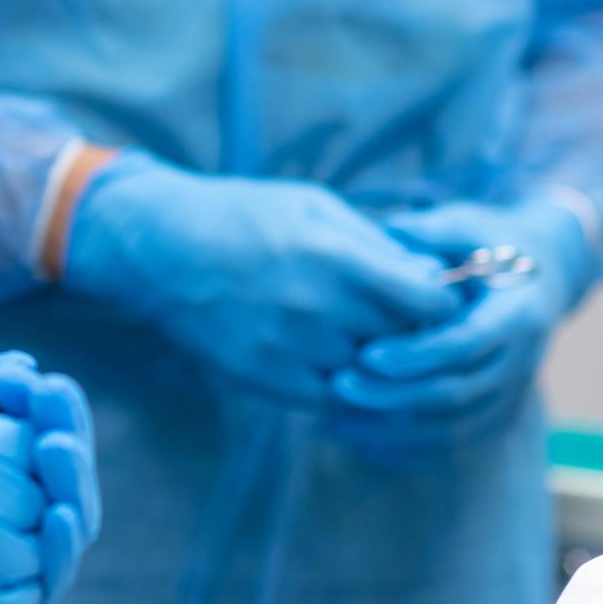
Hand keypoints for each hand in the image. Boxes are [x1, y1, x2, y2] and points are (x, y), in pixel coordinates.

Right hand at [62, 152, 461, 404]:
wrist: (162, 249)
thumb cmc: (243, 215)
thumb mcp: (313, 205)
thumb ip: (374, 242)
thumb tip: (430, 275)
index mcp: (332, 256)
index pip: (424, 300)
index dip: (440, 302)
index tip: (434, 297)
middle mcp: (314, 308)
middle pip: (401, 340)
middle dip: (409, 330)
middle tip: (400, 316)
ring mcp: (286, 349)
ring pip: (366, 373)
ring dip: (373, 359)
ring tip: (358, 333)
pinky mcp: (263, 378)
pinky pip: (328, 398)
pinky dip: (339, 383)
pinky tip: (330, 357)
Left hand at [328, 196, 594, 445]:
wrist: (540, 275)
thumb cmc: (488, 242)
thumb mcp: (465, 224)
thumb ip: (428, 231)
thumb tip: (385, 233)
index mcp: (518, 312)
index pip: (468, 342)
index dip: (418, 353)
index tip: (366, 355)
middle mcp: (521, 360)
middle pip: (457, 392)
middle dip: (394, 395)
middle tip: (337, 386)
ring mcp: (512, 393)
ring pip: (453, 429)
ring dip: (392, 430)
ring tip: (332, 420)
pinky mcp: (497, 414)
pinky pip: (454, 446)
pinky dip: (408, 450)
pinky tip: (360, 443)